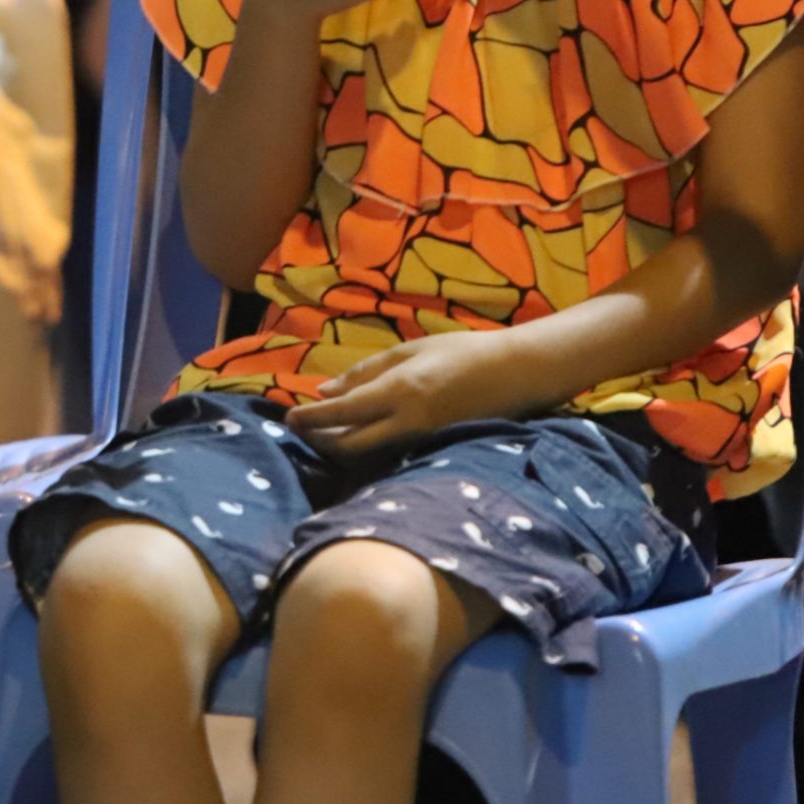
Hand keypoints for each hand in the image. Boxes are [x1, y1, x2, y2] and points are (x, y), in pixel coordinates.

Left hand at [287, 333, 524, 460]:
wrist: (515, 373)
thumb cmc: (460, 352)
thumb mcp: (410, 351)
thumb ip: (366, 371)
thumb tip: (324, 391)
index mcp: (399, 391)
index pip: (342, 413)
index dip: (311, 419)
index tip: (287, 417)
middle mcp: (407, 422)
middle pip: (350, 444)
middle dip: (319, 440)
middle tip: (297, 431)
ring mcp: (421, 439)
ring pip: (367, 452)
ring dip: (338, 445)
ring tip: (319, 433)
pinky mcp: (432, 446)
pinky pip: (388, 451)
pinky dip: (364, 444)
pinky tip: (354, 434)